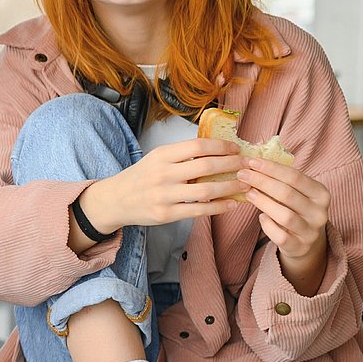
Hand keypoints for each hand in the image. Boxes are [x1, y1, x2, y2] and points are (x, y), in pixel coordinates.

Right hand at [82, 137, 245, 233]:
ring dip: (231, 187)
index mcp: (161, 156)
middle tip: (248, 166)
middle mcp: (162, 174)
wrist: (115, 200)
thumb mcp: (156, 159)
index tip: (236, 149)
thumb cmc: (141, 177)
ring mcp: (164, 196)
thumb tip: (218, 150)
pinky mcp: (166, 214)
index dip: (221, 146)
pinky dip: (220, 207)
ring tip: (246, 184)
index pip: (198, 146)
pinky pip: (200, 210)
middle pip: (206, 166)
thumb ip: (181, 155)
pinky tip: (232, 203)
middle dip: (232, 165)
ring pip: (207, 190)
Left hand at [240, 156, 329, 288]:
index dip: (271, 168)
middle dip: (262, 182)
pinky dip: (268, 225)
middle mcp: (319, 212)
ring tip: (248, 193)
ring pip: (285, 216)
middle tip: (242, 174)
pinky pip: (280, 236)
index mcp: (321, 194)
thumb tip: (252, 160)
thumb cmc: (295, 209)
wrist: (305, 241)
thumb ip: (281, 179)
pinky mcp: (299, 247)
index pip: (295, 177)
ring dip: (263, 202)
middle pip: (287, 194)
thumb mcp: (296, 192)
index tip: (251, 161)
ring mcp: (311, 231)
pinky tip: (261, 217)